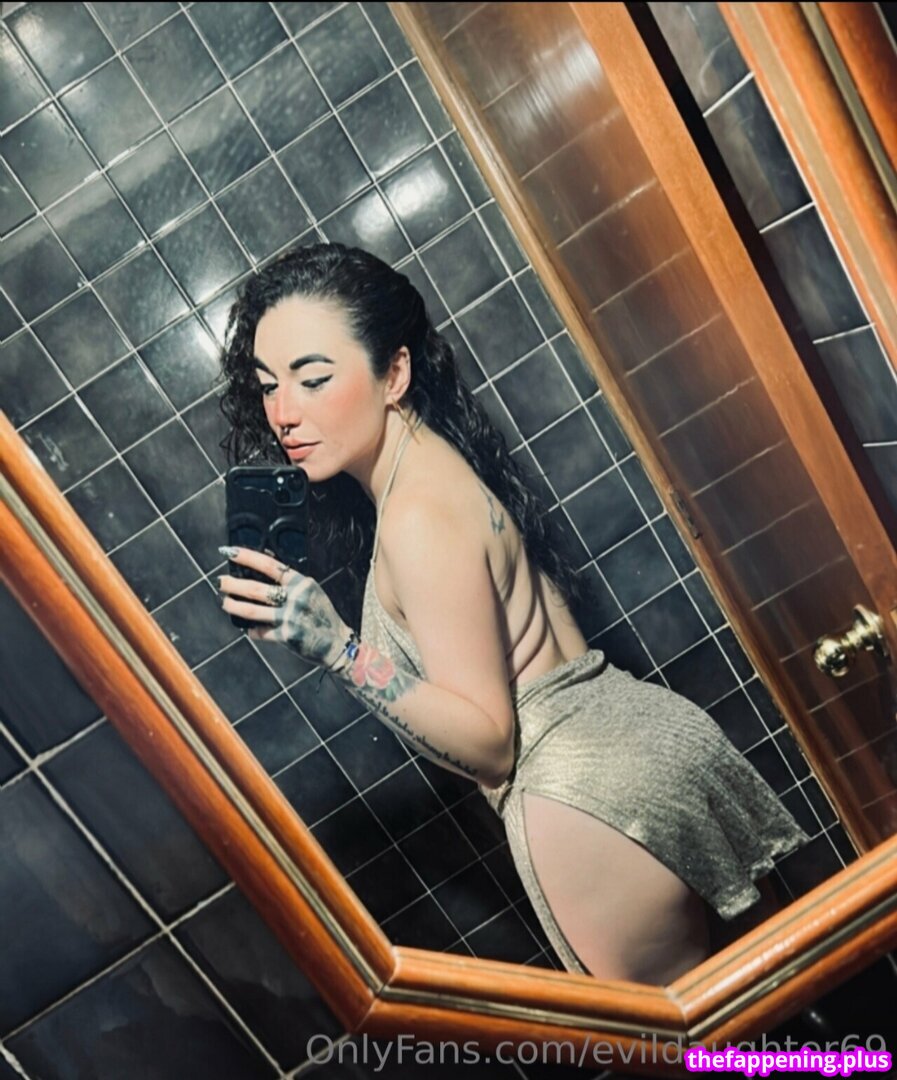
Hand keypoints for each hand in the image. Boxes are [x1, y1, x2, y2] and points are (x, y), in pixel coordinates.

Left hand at [217, 546, 352, 666]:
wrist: (337, 643)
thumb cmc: (322, 616)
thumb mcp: (311, 592)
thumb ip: (291, 584)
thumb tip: (261, 573)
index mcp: (302, 583)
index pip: (269, 565)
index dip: (248, 557)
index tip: (230, 552)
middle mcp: (296, 598)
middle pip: (256, 589)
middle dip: (233, 584)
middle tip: (220, 581)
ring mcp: (290, 618)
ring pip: (252, 611)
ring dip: (234, 606)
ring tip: (224, 602)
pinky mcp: (286, 637)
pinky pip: (260, 633)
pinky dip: (252, 631)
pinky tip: (246, 629)